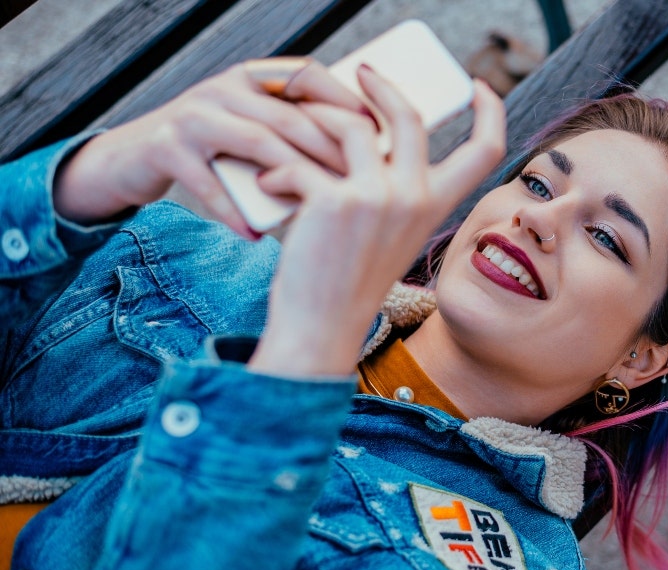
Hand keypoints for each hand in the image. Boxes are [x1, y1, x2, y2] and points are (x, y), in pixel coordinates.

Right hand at [52, 59, 365, 237]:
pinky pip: (209, 185)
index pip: (305, 75)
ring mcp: (192, 116)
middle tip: (364, 180)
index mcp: (249, 79)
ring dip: (293, 175)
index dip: (343, 99)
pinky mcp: (165, 149)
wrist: (128, 161)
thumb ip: (289, 135)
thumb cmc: (208, 153)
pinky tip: (257, 235)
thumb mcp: (248, 132)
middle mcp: (222, 89)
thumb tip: (360, 159)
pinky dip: (235, 213)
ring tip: (323, 205)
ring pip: (255, 141)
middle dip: (330, 147)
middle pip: (288, 114)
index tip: (378, 131)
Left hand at [247, 69, 505, 377]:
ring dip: (316, 114)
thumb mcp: (388, 232)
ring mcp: (377, 198)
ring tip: (294, 121)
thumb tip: (366, 132)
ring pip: (350, 125)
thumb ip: (392, 189)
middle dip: (382, 84)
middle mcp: (415, 198)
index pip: (487, 151)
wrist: (321, 326)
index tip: (479, 87)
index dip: (491, 111)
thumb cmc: (348, 280)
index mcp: (437, 206)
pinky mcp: (334, 202)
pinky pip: (301, 162)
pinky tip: (269, 186)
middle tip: (362, 72)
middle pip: (410, 115)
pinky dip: (279, 171)